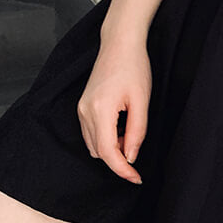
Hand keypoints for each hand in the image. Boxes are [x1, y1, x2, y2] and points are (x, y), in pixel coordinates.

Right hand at [77, 36, 151, 183]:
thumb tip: (131, 156)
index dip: (122, 169)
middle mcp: (84, 112)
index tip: (136, 178)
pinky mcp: (82, 105)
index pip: (108, 152)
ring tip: (131, 133)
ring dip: (112, 148)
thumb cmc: (134, 68)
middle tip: (138, 150)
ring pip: (94, 144)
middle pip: (99, 151)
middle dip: (119, 158)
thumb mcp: (142, 101)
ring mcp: (80, 109)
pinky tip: (122, 127)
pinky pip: (91, 132)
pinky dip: (106, 137)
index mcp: (99, 111)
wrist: (120, 44)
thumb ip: (136, 131)